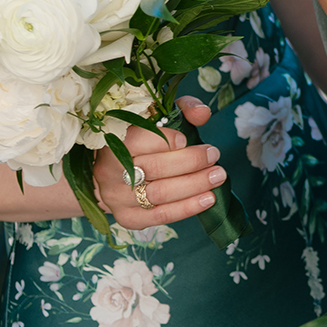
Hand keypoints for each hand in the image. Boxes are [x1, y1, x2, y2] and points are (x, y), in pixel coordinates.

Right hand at [95, 102, 225, 230]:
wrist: (114, 174)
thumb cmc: (141, 140)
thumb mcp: (158, 117)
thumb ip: (182, 109)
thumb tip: (202, 113)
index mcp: (112, 140)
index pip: (137, 139)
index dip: (165, 140)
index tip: (186, 139)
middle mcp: (109, 171)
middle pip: (154, 168)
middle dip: (190, 162)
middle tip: (214, 155)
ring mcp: (116, 197)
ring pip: (159, 194)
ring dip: (194, 185)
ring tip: (218, 176)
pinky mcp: (127, 217)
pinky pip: (159, 216)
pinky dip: (187, 208)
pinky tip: (208, 199)